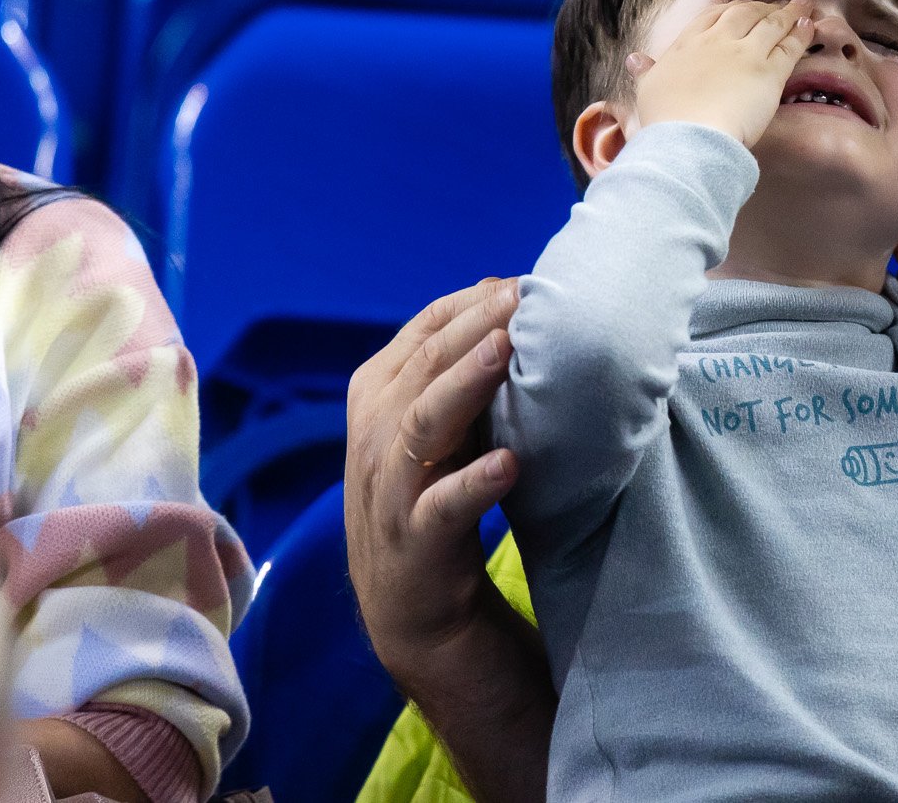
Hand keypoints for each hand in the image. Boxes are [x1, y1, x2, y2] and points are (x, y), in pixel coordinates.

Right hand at [345, 279, 519, 681]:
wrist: (415, 617)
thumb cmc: (439, 502)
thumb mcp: (441, 431)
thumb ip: (461, 376)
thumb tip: (509, 300)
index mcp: (377, 401)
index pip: (419, 334)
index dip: (466, 305)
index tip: (517, 281)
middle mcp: (374, 440)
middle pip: (421, 369)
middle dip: (472, 327)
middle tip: (523, 295)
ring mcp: (389, 494)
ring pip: (420, 426)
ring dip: (463, 384)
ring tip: (506, 351)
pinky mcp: (414, 546)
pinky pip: (439, 509)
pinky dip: (472, 484)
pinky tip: (508, 465)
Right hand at [630, 0, 815, 146]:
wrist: (688, 140)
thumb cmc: (666, 123)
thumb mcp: (648, 92)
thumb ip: (645, 72)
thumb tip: (634, 59)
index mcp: (686, 46)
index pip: (712, 17)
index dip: (730, 11)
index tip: (741, 10)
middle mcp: (716, 42)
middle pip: (744, 14)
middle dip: (761, 7)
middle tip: (776, 6)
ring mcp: (744, 54)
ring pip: (770, 24)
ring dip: (788, 13)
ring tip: (803, 5)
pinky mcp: (769, 72)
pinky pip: (789, 45)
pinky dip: (801, 33)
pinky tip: (809, 25)